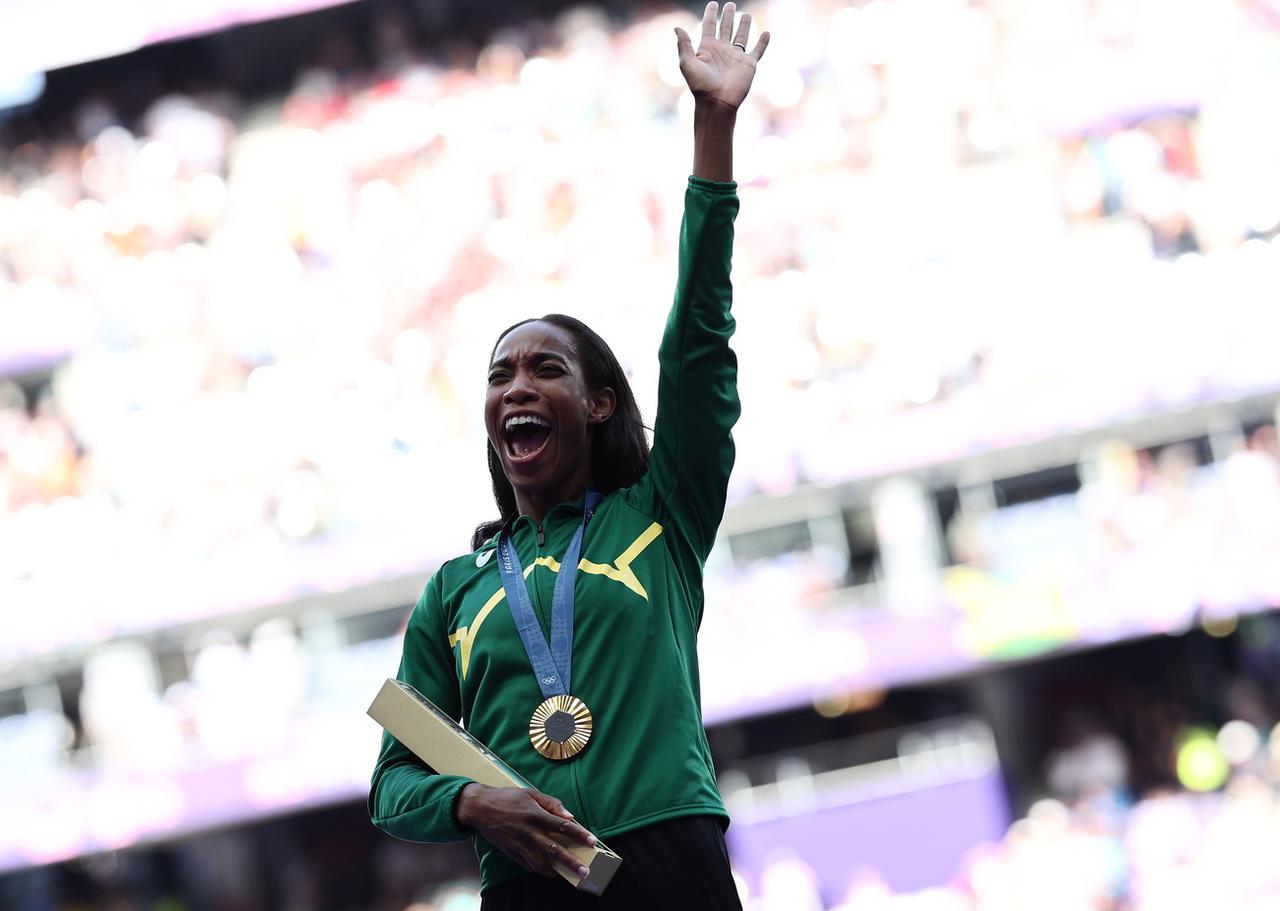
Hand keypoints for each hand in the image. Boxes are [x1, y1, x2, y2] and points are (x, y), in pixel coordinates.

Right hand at [455, 783, 596, 878]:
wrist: (480, 807)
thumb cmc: (507, 798)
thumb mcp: (530, 793)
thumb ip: (551, 803)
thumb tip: (569, 816)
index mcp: (536, 814)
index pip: (562, 826)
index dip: (579, 834)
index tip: (592, 842)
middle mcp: (529, 831)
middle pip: (554, 849)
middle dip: (571, 861)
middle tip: (585, 871)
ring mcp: (519, 843)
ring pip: (540, 862)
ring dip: (555, 870)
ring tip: (566, 875)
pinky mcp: (511, 851)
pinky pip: (527, 864)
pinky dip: (538, 869)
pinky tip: (548, 870)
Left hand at [675, 1, 769, 110]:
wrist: (717, 102)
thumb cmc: (700, 85)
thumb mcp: (687, 64)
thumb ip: (684, 45)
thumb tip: (677, 28)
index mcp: (707, 48)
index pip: (709, 25)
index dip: (711, 13)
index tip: (713, 3)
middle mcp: (722, 50)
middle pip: (726, 28)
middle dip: (728, 16)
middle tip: (730, 5)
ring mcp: (736, 56)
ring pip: (742, 36)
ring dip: (744, 25)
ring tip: (746, 15)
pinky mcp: (749, 64)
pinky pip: (758, 51)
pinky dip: (763, 42)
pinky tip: (767, 33)